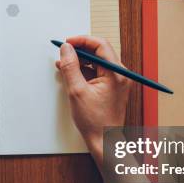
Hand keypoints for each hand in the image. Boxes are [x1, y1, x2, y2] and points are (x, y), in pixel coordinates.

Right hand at [56, 36, 130, 159]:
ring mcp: (117, 81)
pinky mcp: (112, 87)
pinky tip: (71, 73)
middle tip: (64, 52)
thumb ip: (70, 67)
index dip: (82, 41)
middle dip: (80, 50)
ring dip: (80, 61)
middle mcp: (120, 75)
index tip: (67, 42)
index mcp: (116, 74)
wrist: (104, 141)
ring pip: (97, 62)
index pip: (100, 45)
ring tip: (63, 64)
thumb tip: (66, 49)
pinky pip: (97, 72)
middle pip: (99, 52)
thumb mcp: (77, 91)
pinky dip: (84, 71)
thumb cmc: (95, 122)